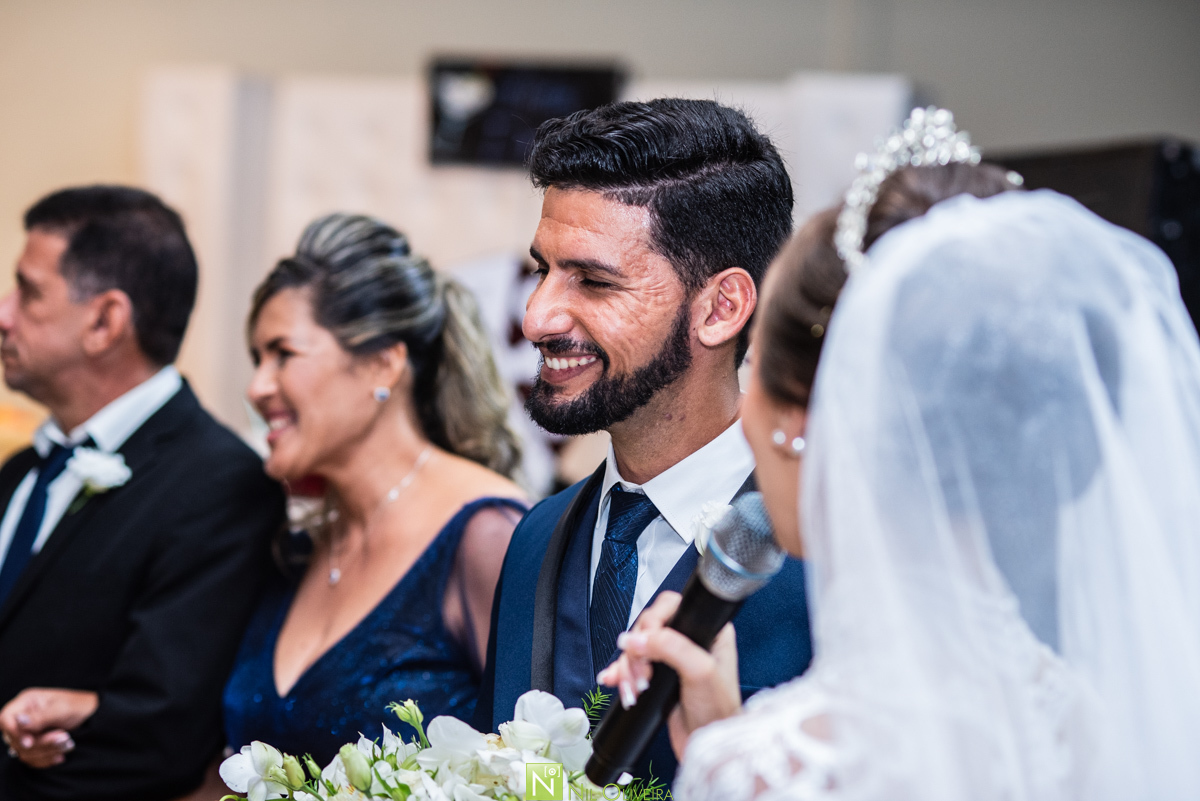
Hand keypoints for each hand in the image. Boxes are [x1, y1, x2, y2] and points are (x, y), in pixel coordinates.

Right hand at [0, 688, 98, 767]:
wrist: (95, 718)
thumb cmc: (80, 707)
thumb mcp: (62, 710)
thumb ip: (40, 717)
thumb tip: (18, 720)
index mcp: (27, 702)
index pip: (5, 719)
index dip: (14, 733)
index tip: (30, 742)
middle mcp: (23, 716)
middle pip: (14, 739)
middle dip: (40, 743)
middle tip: (65, 737)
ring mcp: (28, 732)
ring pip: (23, 752)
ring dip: (47, 751)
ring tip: (69, 743)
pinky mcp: (34, 745)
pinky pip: (31, 759)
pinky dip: (47, 759)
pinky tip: (62, 753)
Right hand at [597, 592, 741, 759]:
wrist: (708, 747)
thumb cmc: (719, 711)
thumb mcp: (700, 672)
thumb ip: (670, 648)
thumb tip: (635, 638)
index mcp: (707, 630)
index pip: (670, 607)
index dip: (652, 622)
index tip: (645, 642)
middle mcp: (689, 640)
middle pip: (647, 628)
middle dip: (637, 651)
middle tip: (643, 674)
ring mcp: (672, 659)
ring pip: (636, 647)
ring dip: (628, 667)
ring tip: (634, 688)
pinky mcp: (658, 676)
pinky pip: (631, 666)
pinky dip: (621, 673)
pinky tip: (614, 680)